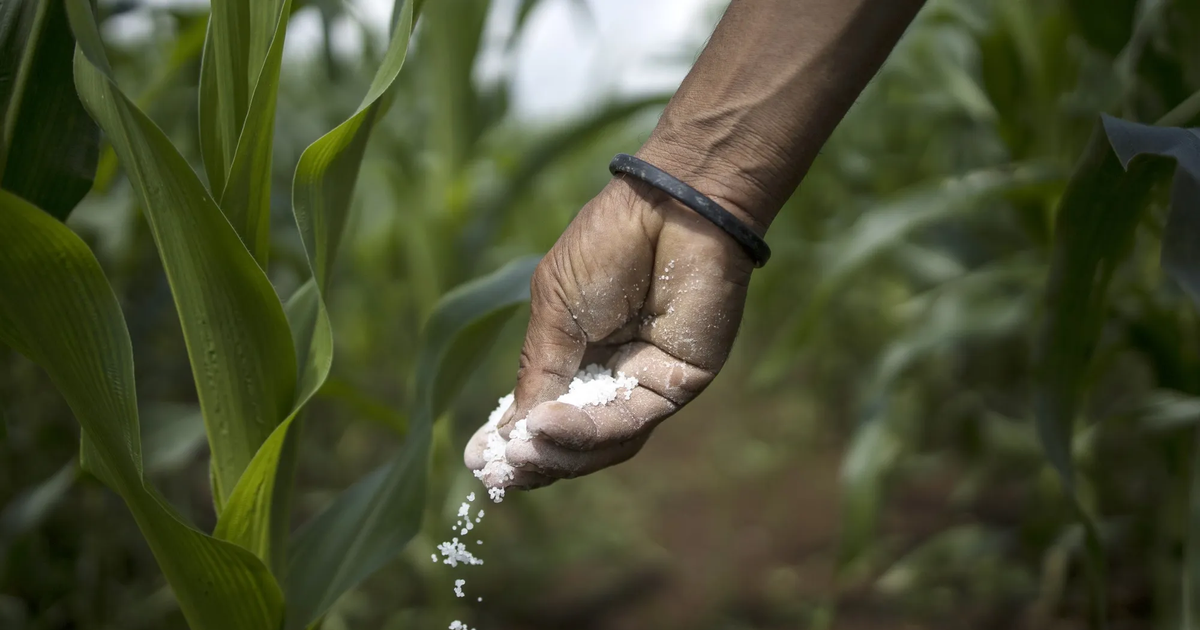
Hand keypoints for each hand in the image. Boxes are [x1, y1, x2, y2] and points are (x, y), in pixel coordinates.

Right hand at [464, 173, 756, 489]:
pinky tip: (549, 425)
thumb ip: (538, 375)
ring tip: (521, 452)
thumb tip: (507, 438)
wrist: (667, 210)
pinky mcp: (676, 386)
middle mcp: (613, 376)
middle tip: (498, 472)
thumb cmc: (606, 247)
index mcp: (578, 354)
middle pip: (574, 439)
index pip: (546, 413)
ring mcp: (646, 384)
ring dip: (558, 453)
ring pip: (602, 442)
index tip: (478, 461)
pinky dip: (587, 431)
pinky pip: (628, 422)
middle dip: (534, 459)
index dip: (514, 439)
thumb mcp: (553, 312)